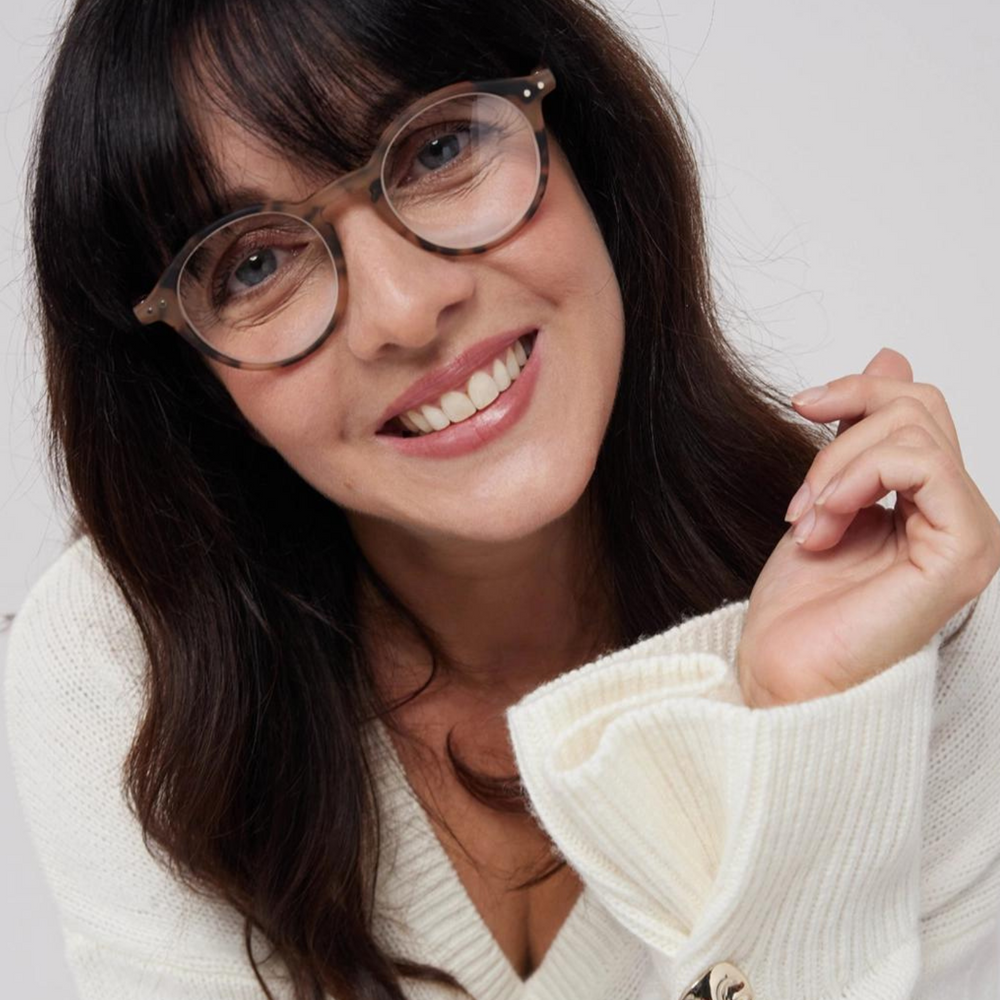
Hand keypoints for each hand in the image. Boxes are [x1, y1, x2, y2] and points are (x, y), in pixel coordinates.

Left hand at [736, 347, 999, 707]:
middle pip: (920, 405)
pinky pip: (921, 464)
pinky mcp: (964, 550)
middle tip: (801, 495)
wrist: (786, 674)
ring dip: (836, 467)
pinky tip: (824, 521)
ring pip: (914, 429)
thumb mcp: (825, 496)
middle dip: (842, 429)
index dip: (858, 390)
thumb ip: (860, 436)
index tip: (801, 405)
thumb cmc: (801, 606)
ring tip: (806, 522)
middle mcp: (958, 514)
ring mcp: (968, 532)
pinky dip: (856, 477)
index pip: (917, 407)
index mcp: (930, 503)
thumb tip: (892, 352)